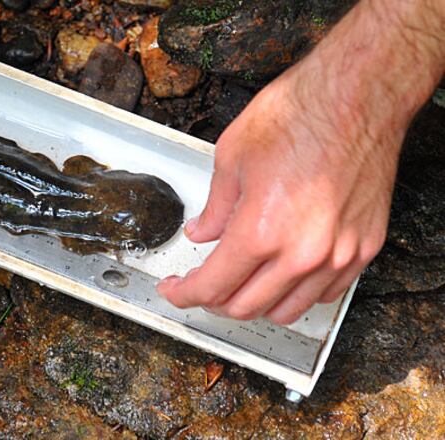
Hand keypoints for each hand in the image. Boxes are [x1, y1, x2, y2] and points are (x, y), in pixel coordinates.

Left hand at [156, 0, 444, 324]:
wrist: (360, 94)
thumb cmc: (300, 114)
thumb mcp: (232, 156)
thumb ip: (215, 207)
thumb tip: (202, 233)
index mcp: (260, 232)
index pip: (211, 286)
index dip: (184, 294)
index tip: (173, 290)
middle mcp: (300, 253)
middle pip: (245, 306)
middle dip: (214, 300)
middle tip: (200, 283)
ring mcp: (337, 255)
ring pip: (287, 310)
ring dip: (255, 303)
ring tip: (240, 282)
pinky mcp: (365, 247)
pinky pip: (325, 293)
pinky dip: (296, 293)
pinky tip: (282, 274)